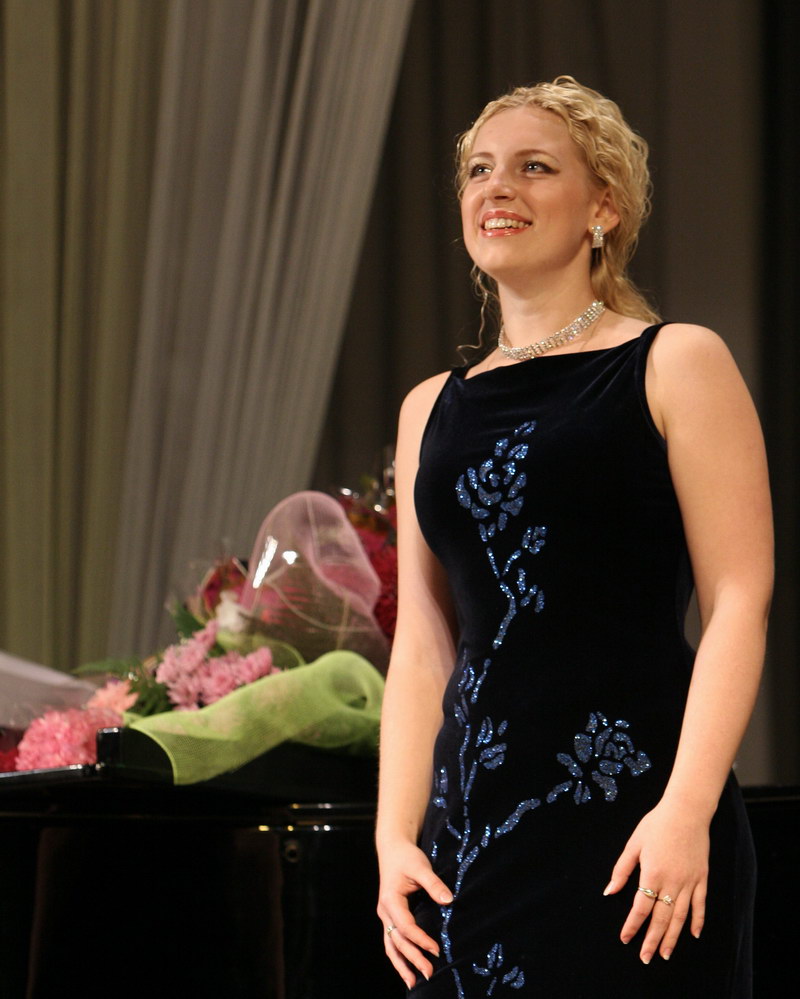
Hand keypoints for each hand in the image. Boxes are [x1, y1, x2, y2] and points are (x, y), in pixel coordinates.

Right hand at [377, 839, 453, 987]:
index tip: (436, 949)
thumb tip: (449, 900)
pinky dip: (397, 956)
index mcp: (390, 900)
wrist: (393, 848)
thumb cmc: (406, 857)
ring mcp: (385, 915)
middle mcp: (384, 911)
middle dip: (412, 958)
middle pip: (397, 941)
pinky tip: (406, 968)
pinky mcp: (390, 916)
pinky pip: (391, 940)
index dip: (420, 939)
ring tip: (412, 983)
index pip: (405, 926)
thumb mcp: (420, 867)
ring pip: (390, 945)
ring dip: (401, 964)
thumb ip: (434, 884)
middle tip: (429, 972)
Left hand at [603, 801, 708, 963]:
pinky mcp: (702, 878)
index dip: (632, 925)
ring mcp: (689, 882)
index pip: (640, 907)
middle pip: (661, 918)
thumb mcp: (634, 843)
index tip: (625, 939)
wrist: (686, 811)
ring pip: (681, 917)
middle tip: (645, 958)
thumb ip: (622, 869)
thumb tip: (609, 891)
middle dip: (652, 940)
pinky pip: (700, 905)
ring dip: (673, 937)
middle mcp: (672, 882)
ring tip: (665, 954)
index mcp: (652, 873)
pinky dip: (697, 921)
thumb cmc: (656, 824)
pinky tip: (693, 935)